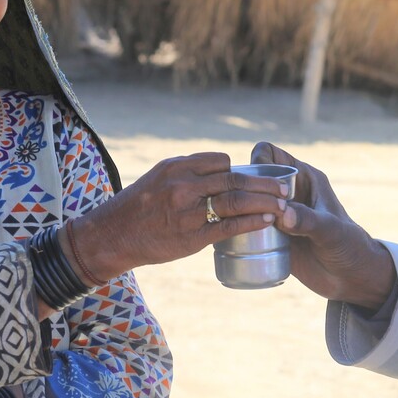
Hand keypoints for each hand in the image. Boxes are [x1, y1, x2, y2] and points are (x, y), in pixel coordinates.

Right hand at [70, 152, 289, 280]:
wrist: (113, 235)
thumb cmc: (137, 206)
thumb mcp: (159, 177)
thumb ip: (188, 172)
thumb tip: (220, 169)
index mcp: (177, 168)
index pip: (221, 161)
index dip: (242, 170)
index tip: (258, 176)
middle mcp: (184, 185)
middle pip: (234, 179)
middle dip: (264, 184)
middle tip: (284, 188)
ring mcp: (188, 211)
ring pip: (236, 201)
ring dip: (264, 202)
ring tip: (283, 204)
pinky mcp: (192, 237)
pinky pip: (229, 227)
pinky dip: (252, 222)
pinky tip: (267, 221)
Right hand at [251, 141, 395, 311]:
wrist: (352, 279)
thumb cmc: (350, 247)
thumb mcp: (331, 231)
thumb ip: (308, 220)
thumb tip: (282, 214)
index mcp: (304, 178)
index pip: (270, 154)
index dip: (257, 161)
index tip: (255, 184)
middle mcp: (287, 193)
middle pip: (251, 177)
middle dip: (240, 188)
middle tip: (244, 212)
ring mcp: (277, 215)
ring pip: (245, 202)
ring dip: (234, 210)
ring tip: (235, 226)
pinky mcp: (270, 237)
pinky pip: (245, 226)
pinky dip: (235, 230)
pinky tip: (232, 241)